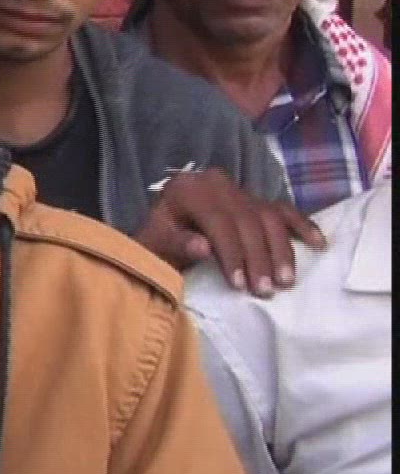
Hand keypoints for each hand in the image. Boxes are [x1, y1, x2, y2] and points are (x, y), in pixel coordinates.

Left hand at [135, 168, 326, 295]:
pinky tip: (318, 244)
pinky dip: (303, 226)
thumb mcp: (156, 243)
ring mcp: (239, 189)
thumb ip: (175, 244)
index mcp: (188, 189)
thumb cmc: (158, 240)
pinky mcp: (256, 198)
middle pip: (247, 220)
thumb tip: (203, 246)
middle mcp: (215, 183)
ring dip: (280, 250)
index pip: (218, 220)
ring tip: (285, 281)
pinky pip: (284, 210)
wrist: (162, 229)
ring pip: (269, 217)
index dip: (231, 253)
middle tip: (265, 290)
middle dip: (258, 258)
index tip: (240, 284)